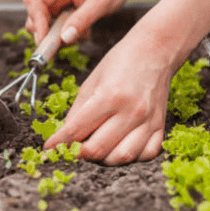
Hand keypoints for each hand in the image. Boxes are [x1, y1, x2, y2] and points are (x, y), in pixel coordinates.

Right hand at [23, 0, 131, 45]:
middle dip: (47, 35)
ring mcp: (56, 5)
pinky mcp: (60, 13)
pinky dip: (67, 37)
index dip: (36, 22)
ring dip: (59, 38)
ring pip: (43, 27)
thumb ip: (82, 20)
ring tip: (83, 32)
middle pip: (33, 17)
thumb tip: (64, 39)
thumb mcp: (102, 3)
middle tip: (68, 41)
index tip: (45, 40)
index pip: (34, 1)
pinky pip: (55, 31)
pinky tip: (83, 30)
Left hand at [43, 32, 171, 164]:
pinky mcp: (161, 126)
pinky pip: (146, 155)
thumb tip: (66, 137)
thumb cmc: (121, 61)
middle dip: (78, 154)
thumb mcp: (91, 81)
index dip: (58, 143)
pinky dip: (130, 157)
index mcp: (109, 96)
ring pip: (122, 158)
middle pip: (97, 149)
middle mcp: (131, 111)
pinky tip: (119, 147)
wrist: (155, 50)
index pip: (76, 130)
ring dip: (103, 160)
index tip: (48, 149)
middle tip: (70, 149)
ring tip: (94, 149)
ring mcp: (149, 121)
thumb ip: (77, 111)